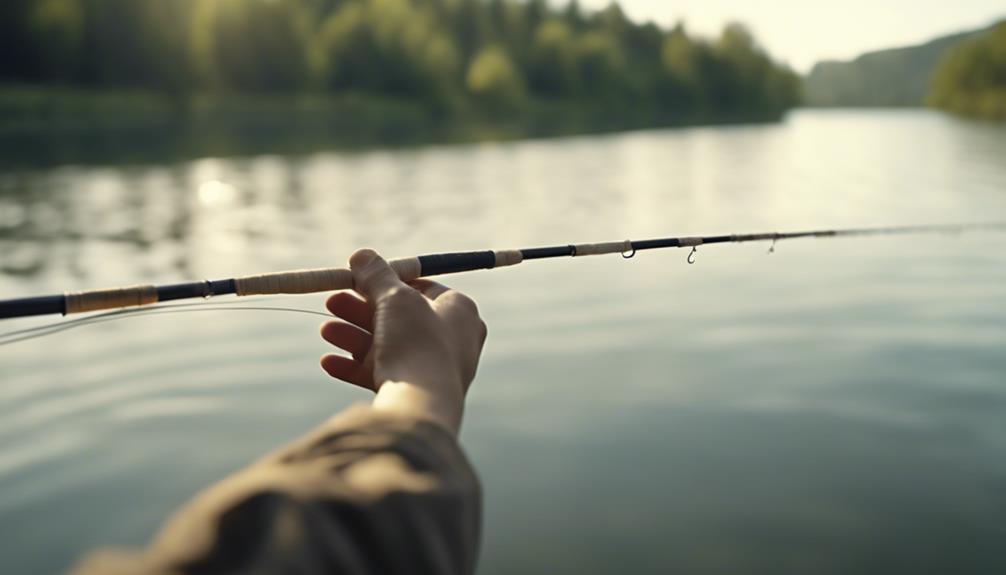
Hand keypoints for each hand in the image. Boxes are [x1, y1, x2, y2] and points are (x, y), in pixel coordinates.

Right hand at [320, 249, 486, 432]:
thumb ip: (377, 274)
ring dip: (352, 336)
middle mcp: (450, 339)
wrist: (421, 405)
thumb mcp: (396, 297)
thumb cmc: (418, 344)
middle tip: (332, 301)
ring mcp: (432, 367)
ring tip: (326, 330)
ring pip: (386, 346)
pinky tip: (329, 362)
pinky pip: (381, 374)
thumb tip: (362, 254)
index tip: (359, 278)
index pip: (423, 287)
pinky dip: (353, 366)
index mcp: (459, 311)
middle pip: (398, 317)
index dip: (388, 281)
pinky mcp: (414, 392)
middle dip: (360, 309)